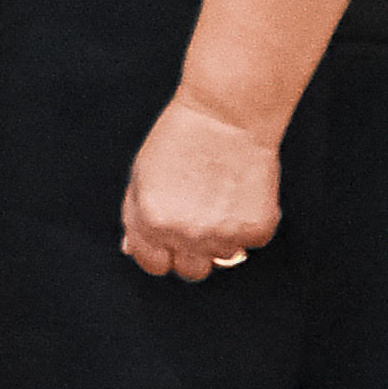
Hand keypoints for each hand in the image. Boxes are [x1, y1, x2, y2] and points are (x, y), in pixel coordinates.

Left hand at [119, 91, 283, 278]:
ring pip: (222, 256)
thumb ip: (135, 216)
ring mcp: (223, 235)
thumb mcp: (142, 175)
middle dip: (191, 252)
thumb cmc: (180, 139)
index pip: (153, 264)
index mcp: (152, 222)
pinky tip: (241, 193)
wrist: (226, 116)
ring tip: (220, 197)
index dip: (160, 252)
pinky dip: (248, 224)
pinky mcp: (257, 229)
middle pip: (190, 271)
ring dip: (221, 236)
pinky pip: (250, 242)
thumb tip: (130, 248)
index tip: (168, 240)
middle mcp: (186, 235)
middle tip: (198, 220)